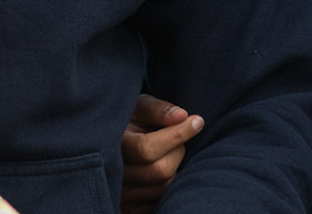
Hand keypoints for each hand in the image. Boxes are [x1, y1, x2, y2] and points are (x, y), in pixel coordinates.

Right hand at [120, 94, 202, 213]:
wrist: (117, 144)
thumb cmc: (132, 121)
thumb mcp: (139, 107)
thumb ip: (157, 109)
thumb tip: (182, 116)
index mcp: (113, 145)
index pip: (146, 149)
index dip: (177, 135)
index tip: (197, 121)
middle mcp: (114, 174)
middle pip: (160, 170)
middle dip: (178, 151)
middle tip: (177, 140)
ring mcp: (122, 195)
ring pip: (164, 188)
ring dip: (175, 169)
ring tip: (166, 155)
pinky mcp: (132, 209)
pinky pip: (162, 202)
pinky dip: (170, 187)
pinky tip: (164, 171)